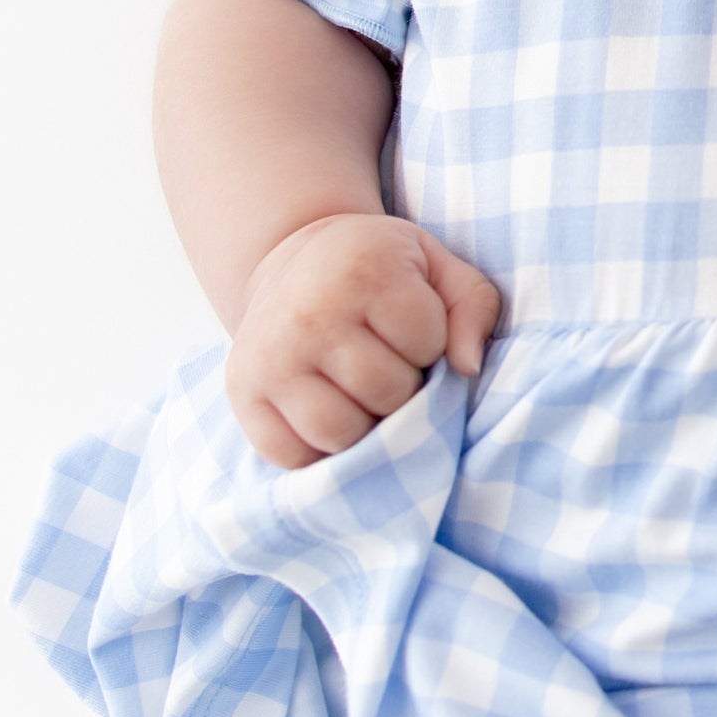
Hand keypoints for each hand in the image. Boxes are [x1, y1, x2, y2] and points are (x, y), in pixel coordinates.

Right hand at [224, 212, 502, 468]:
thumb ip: (472, 307)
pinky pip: (294, 457)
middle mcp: (310, 312)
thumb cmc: (382, 268)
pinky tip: (330, 409)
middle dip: (403, 387)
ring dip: (366, 424)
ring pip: (342, 433)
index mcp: (364, 269)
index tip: (413, 326)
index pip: (426, 342)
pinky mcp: (243, 393)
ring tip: (363, 391)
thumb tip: (468, 369)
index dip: (432, 344)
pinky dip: (320, 449)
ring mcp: (271, 357)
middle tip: (389, 363)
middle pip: (387, 393)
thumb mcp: (437, 265)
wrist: (295, 259)